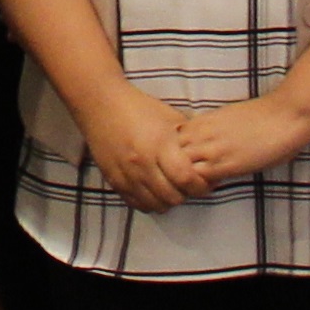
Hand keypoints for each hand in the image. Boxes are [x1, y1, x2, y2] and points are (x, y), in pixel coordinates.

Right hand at [76, 86, 208, 213]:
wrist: (101, 105)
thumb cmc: (140, 108)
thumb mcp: (170, 118)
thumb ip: (189, 141)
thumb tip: (207, 160)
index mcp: (159, 144)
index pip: (186, 178)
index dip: (200, 186)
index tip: (205, 183)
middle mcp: (142, 163)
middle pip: (172, 196)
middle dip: (186, 194)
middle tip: (189, 186)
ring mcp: (126, 174)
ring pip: (155, 204)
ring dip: (168, 200)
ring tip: (172, 188)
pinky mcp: (114, 180)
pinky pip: (136, 203)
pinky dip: (149, 202)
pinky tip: (154, 191)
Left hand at [165, 94, 309, 186]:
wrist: (285, 116)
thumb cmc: (265, 116)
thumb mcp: (230, 116)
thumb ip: (214, 128)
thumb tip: (209, 141)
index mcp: (203, 120)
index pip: (172, 138)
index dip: (178, 151)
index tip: (189, 160)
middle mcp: (202, 133)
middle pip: (169, 153)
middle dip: (174, 165)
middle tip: (189, 176)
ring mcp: (211, 149)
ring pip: (179, 167)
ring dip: (186, 177)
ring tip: (200, 182)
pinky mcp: (224, 164)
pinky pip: (197, 179)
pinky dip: (199, 185)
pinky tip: (212, 185)